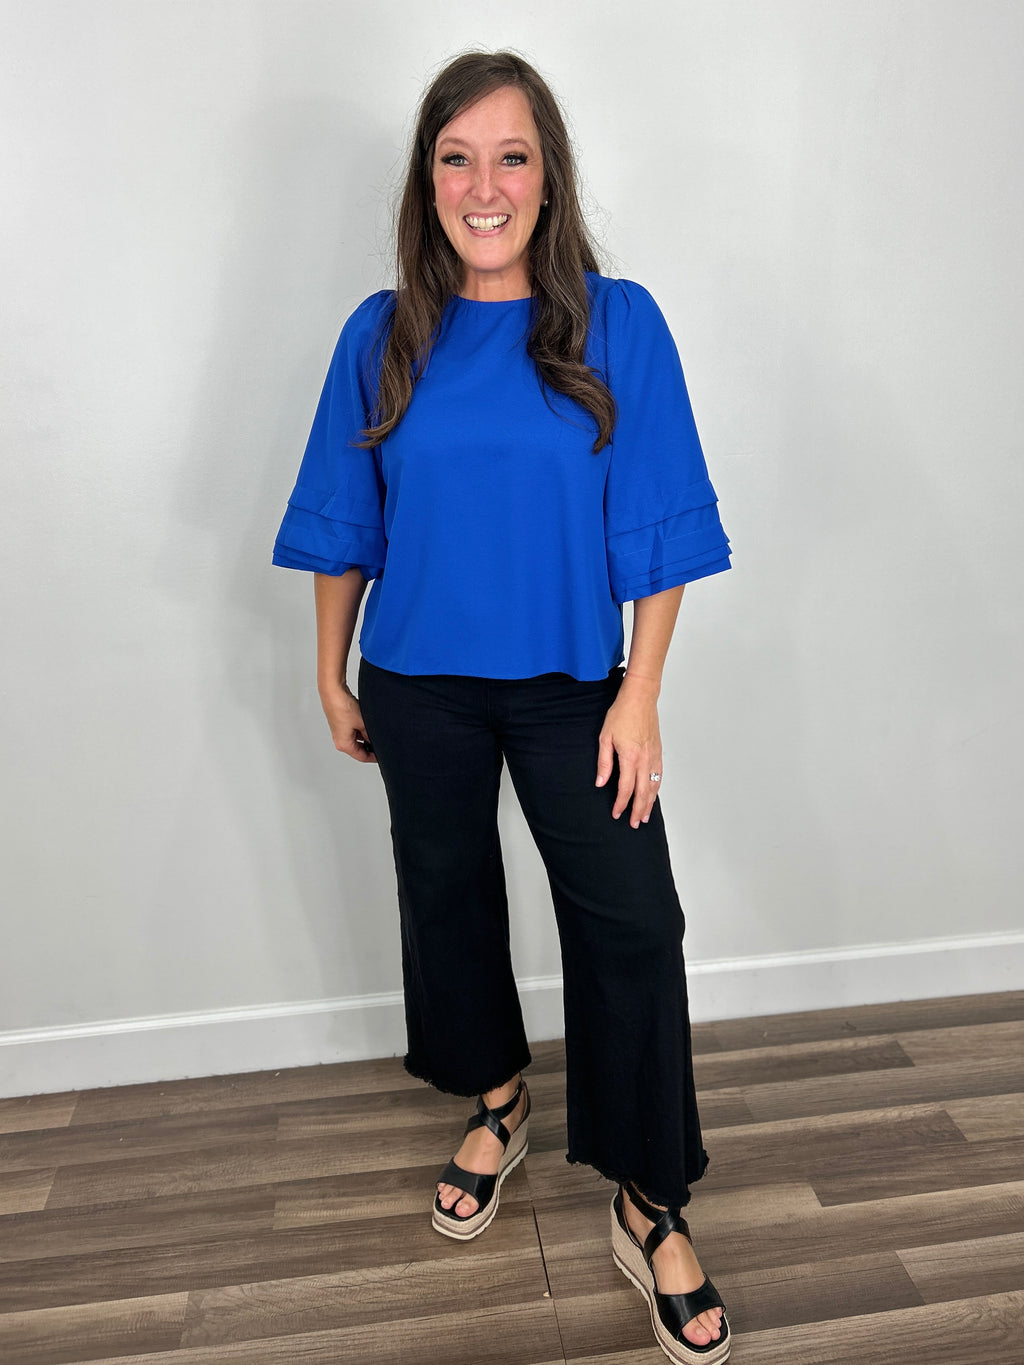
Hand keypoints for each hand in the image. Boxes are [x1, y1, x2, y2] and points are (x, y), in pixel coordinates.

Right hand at [318, 680, 376, 762]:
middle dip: (370, 745)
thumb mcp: (363, 723)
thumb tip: (377, 740)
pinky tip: (366, 722)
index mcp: (344, 744)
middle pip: (359, 749)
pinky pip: (354, 730)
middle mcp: (340, 740)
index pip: (362, 757)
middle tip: (381, 741)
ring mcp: (340, 732)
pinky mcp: (341, 724)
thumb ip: (370, 735)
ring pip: (357, 738)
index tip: (383, 755)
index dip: (374, 757)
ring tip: (372, 727)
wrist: (333, 692)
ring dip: (365, 735)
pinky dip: (361, 728)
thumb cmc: (342, 707)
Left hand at [595, 677, 662, 827]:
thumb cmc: (621, 714)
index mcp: (630, 757)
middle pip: (643, 792)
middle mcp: (645, 759)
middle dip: (638, 810)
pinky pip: (659, 776)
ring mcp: (654, 756)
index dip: (621, 803)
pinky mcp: (658, 752)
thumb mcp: (605, 737)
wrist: (640, 698)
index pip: (626, 788)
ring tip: (644, 816)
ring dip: (649, 803)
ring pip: (654, 786)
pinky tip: (653, 795)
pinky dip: (656, 789)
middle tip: (634, 824)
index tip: (616, 813)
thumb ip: (604, 762)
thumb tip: (601, 783)